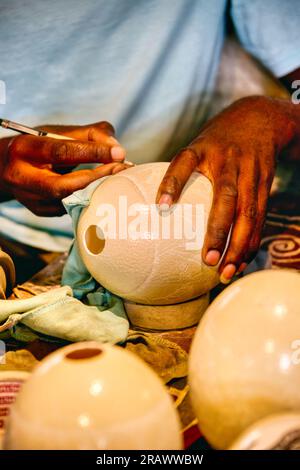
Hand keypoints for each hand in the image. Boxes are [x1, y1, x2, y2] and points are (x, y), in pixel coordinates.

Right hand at [0, 121, 129, 215]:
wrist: (8, 167)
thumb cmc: (40, 146)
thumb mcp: (59, 132)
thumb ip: (91, 134)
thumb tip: (116, 149)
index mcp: (26, 149)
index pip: (61, 151)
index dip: (93, 152)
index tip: (118, 153)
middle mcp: (23, 176)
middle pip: (64, 186)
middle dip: (96, 179)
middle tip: (120, 170)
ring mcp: (30, 198)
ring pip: (70, 201)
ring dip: (96, 190)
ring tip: (116, 180)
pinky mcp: (39, 211)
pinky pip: (70, 207)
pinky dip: (87, 198)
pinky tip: (99, 190)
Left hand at [156, 96, 297, 282]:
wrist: (260, 119)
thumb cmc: (217, 140)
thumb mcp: (197, 144)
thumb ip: (181, 170)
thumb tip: (154, 208)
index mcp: (202, 148)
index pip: (183, 163)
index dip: (172, 183)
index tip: (160, 207)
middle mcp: (228, 160)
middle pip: (225, 197)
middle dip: (218, 230)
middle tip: (207, 260)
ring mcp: (250, 172)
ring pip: (249, 212)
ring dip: (238, 245)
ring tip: (225, 272)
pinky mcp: (265, 183)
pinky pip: (260, 217)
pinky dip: (251, 241)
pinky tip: (241, 262)